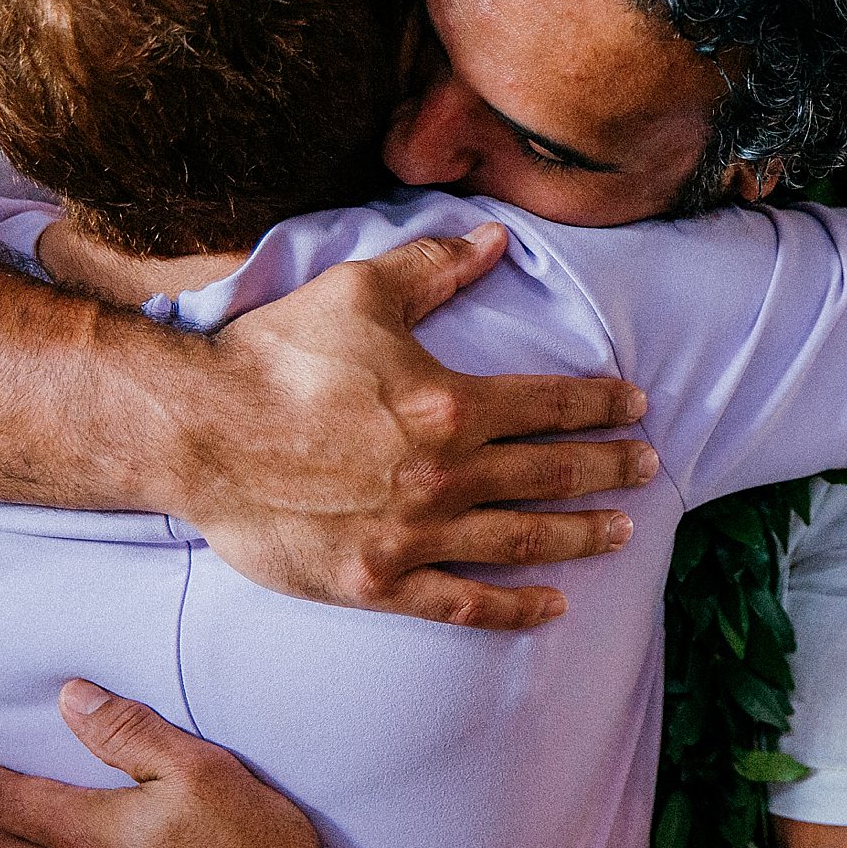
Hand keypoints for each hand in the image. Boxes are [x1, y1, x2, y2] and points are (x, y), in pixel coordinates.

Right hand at [169, 224, 659, 628]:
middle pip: (552, 474)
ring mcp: (415, 536)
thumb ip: (434, 267)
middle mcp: (445, 476)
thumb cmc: (274, 357)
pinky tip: (551, 606)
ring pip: (522, 541)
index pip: (552, 405)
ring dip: (580, 536)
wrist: (196, 433)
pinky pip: (464, 605)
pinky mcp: (379, 583)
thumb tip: (496, 239)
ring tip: (621, 531)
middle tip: (650, 467)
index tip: (637, 405)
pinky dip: (513, 609)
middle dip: (610, 469)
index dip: (602, 405)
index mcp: (450, 405)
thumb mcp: (359, 293)